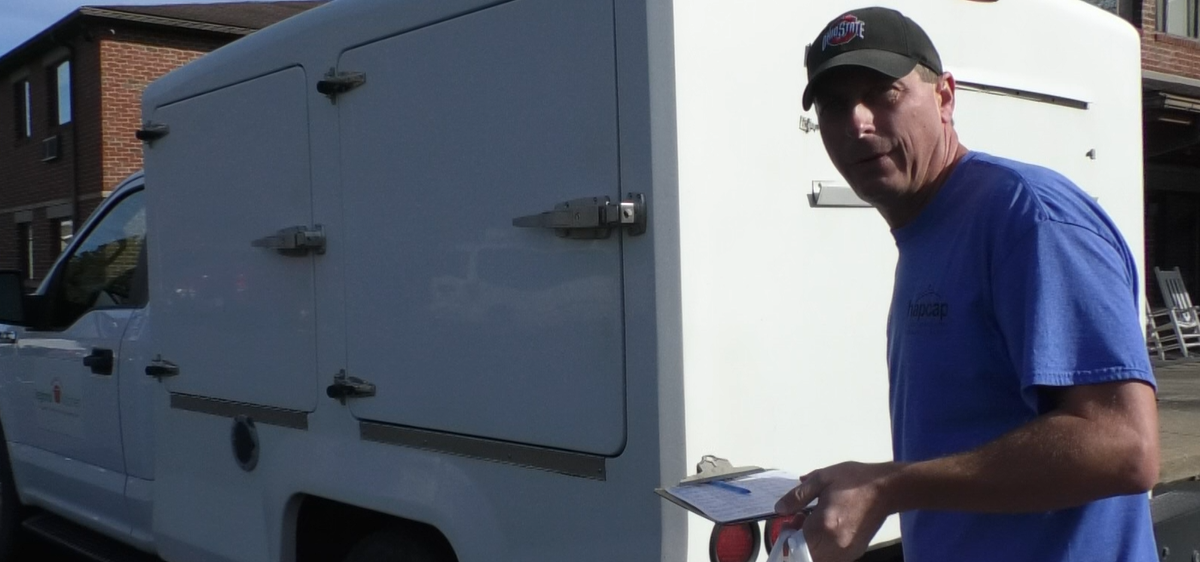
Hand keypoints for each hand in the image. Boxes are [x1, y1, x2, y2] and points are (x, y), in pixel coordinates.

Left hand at [774, 462, 898, 561]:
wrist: (887, 488)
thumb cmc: (854, 480)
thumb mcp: (822, 479)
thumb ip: (798, 496)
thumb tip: (779, 509)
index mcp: (825, 526)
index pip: (795, 544)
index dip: (788, 535)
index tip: (791, 521)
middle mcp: (836, 545)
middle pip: (805, 556)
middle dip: (797, 541)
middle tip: (801, 520)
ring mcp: (848, 552)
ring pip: (819, 559)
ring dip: (810, 546)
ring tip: (814, 523)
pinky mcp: (856, 553)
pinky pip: (832, 558)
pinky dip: (823, 548)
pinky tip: (827, 530)